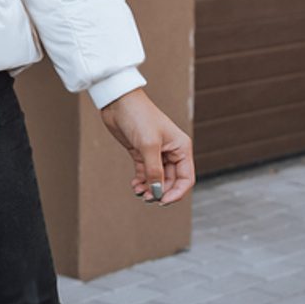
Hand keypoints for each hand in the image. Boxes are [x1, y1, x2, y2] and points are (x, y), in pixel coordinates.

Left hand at [99, 88, 194, 205]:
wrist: (118, 102)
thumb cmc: (139, 117)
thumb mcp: (148, 145)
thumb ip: (154, 171)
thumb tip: (158, 191)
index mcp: (181, 148)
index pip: (186, 178)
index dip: (176, 193)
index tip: (162, 201)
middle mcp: (172, 152)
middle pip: (172, 181)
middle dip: (161, 192)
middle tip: (147, 199)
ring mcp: (156, 153)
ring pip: (158, 179)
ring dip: (150, 189)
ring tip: (139, 192)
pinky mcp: (142, 153)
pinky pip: (146, 174)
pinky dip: (142, 182)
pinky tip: (135, 186)